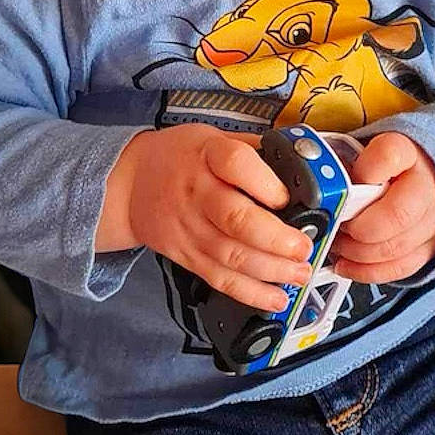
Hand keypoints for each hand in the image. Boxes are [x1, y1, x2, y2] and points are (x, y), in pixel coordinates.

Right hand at [119, 126, 316, 313]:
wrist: (130, 184)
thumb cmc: (179, 157)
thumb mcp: (213, 137)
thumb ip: (253, 149)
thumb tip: (301, 162)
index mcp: (207, 155)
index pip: (237, 165)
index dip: (266, 184)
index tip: (289, 198)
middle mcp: (197, 193)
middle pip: (236, 219)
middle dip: (276, 239)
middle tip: (304, 248)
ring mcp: (189, 228)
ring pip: (231, 255)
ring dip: (271, 270)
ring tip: (300, 273)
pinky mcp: (186, 255)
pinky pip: (219, 278)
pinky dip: (249, 292)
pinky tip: (275, 298)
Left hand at [330, 132, 434, 283]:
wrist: (423, 176)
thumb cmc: (385, 166)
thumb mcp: (364, 150)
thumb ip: (342, 160)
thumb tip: (310, 177)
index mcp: (407, 153)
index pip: (389, 155)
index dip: (363, 173)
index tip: (344, 182)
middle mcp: (426, 186)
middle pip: (396, 215)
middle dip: (357, 228)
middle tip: (339, 224)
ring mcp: (431, 219)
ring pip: (394, 247)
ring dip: (357, 252)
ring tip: (339, 242)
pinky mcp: (430, 247)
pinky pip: (398, 268)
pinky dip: (366, 271)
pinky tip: (348, 263)